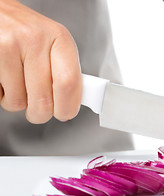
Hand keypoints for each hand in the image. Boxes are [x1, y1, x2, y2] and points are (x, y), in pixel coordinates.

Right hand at [0, 0, 81, 122]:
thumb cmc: (26, 32)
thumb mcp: (53, 44)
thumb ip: (65, 70)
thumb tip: (75, 101)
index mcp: (60, 39)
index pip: (69, 83)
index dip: (67, 107)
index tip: (65, 113)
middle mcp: (36, 39)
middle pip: (44, 100)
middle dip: (41, 113)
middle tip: (38, 108)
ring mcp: (11, 45)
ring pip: (19, 102)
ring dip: (19, 102)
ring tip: (18, 84)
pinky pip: (1, 95)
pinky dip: (3, 95)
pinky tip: (6, 79)